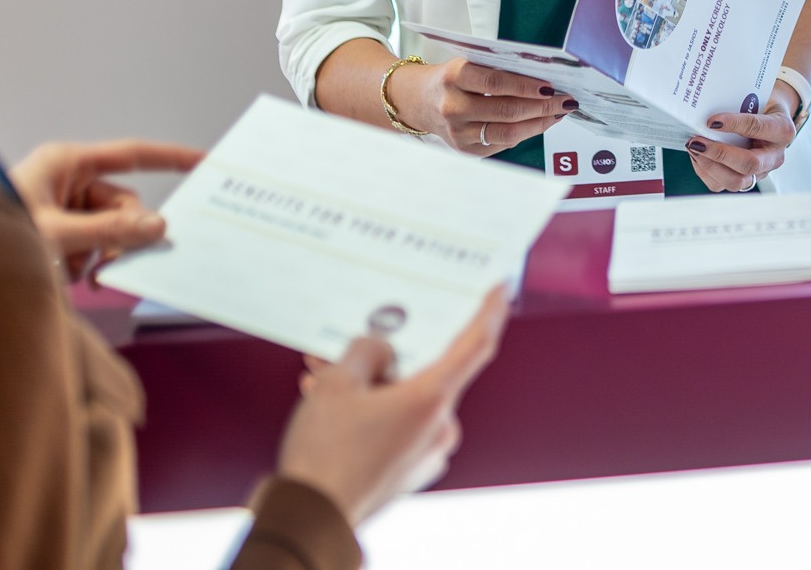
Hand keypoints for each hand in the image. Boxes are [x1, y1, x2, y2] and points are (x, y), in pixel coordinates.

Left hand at [9, 139, 203, 282]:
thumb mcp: (54, 235)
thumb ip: (109, 230)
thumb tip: (158, 225)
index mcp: (67, 163)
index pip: (132, 155)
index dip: (171, 157)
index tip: (205, 161)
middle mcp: (67, 181)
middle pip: (125, 203)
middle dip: (120, 235)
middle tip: (107, 264)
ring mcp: (62, 206)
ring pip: (111, 228)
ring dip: (100, 254)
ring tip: (72, 274)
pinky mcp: (57, 232)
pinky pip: (94, 243)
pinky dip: (86, 263)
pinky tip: (66, 277)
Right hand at [278, 287, 507, 524]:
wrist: (309, 522)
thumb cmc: (325, 455)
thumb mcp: (337, 384)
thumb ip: (365, 351)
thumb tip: (380, 350)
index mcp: (432, 401)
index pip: (476, 345)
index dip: (490, 312)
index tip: (501, 289)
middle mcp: (440, 428)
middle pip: (424, 374)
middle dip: (386, 358)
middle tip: (355, 342)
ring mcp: (428, 453)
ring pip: (404, 402)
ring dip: (370, 388)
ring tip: (325, 379)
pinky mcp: (410, 472)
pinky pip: (398, 427)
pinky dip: (372, 414)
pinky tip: (333, 409)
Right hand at [393, 57, 574, 156]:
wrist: (418, 100)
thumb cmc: (451, 78)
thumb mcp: (468, 63)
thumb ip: (499, 70)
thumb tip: (543, 79)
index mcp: (454, 77)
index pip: (496, 83)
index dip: (527, 86)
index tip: (551, 86)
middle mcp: (453, 107)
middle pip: (507, 111)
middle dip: (543, 106)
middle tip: (566, 100)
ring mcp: (458, 132)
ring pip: (508, 133)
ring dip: (539, 123)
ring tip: (558, 113)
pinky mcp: (465, 150)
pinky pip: (503, 144)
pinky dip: (525, 134)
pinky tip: (539, 123)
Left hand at [684, 87, 799, 191]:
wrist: (771, 121)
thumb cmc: (762, 106)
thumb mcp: (759, 98)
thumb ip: (739, 102)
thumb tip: (705, 104)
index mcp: (782, 130)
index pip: (758, 128)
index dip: (734, 125)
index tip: (711, 121)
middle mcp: (775, 156)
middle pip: (749, 164)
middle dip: (719, 154)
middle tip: (697, 142)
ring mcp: (761, 172)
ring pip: (736, 182)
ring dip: (710, 166)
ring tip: (694, 148)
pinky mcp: (746, 181)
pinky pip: (722, 185)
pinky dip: (705, 172)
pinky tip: (697, 156)